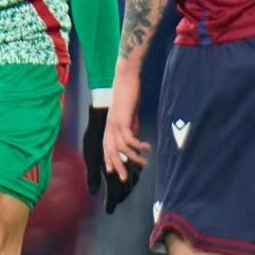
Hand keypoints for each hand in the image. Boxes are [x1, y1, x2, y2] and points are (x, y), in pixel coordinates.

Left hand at [86, 81, 146, 213]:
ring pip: (120, 147)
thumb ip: (131, 128)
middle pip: (110, 151)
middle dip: (117, 166)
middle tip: (124, 178)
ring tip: (144, 163)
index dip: (108, 159)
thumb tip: (135, 142)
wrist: (127, 76)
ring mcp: (114, 122)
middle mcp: (109, 126)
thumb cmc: (129, 94)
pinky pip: (129, 138)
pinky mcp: (122, 118)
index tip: (112, 171)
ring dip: (132, 157)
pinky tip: (147, 147)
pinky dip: (138, 145)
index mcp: (110, 125)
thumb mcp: (130, 115)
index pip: (106, 146)